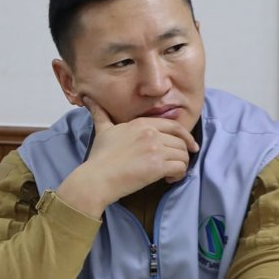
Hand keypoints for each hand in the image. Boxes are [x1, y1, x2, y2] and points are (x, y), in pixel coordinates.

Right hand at [56, 98, 198, 216]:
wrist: (97, 177)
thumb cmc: (99, 157)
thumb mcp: (102, 130)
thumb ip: (101, 114)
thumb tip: (89, 99)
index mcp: (141, 124)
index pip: (173, 125)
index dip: (185, 136)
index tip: (190, 145)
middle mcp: (151, 133)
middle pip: (181, 141)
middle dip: (182, 154)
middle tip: (175, 165)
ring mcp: (155, 148)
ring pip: (183, 155)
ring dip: (180, 166)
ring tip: (169, 174)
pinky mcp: (158, 165)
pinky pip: (181, 167)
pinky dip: (178, 175)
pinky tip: (168, 179)